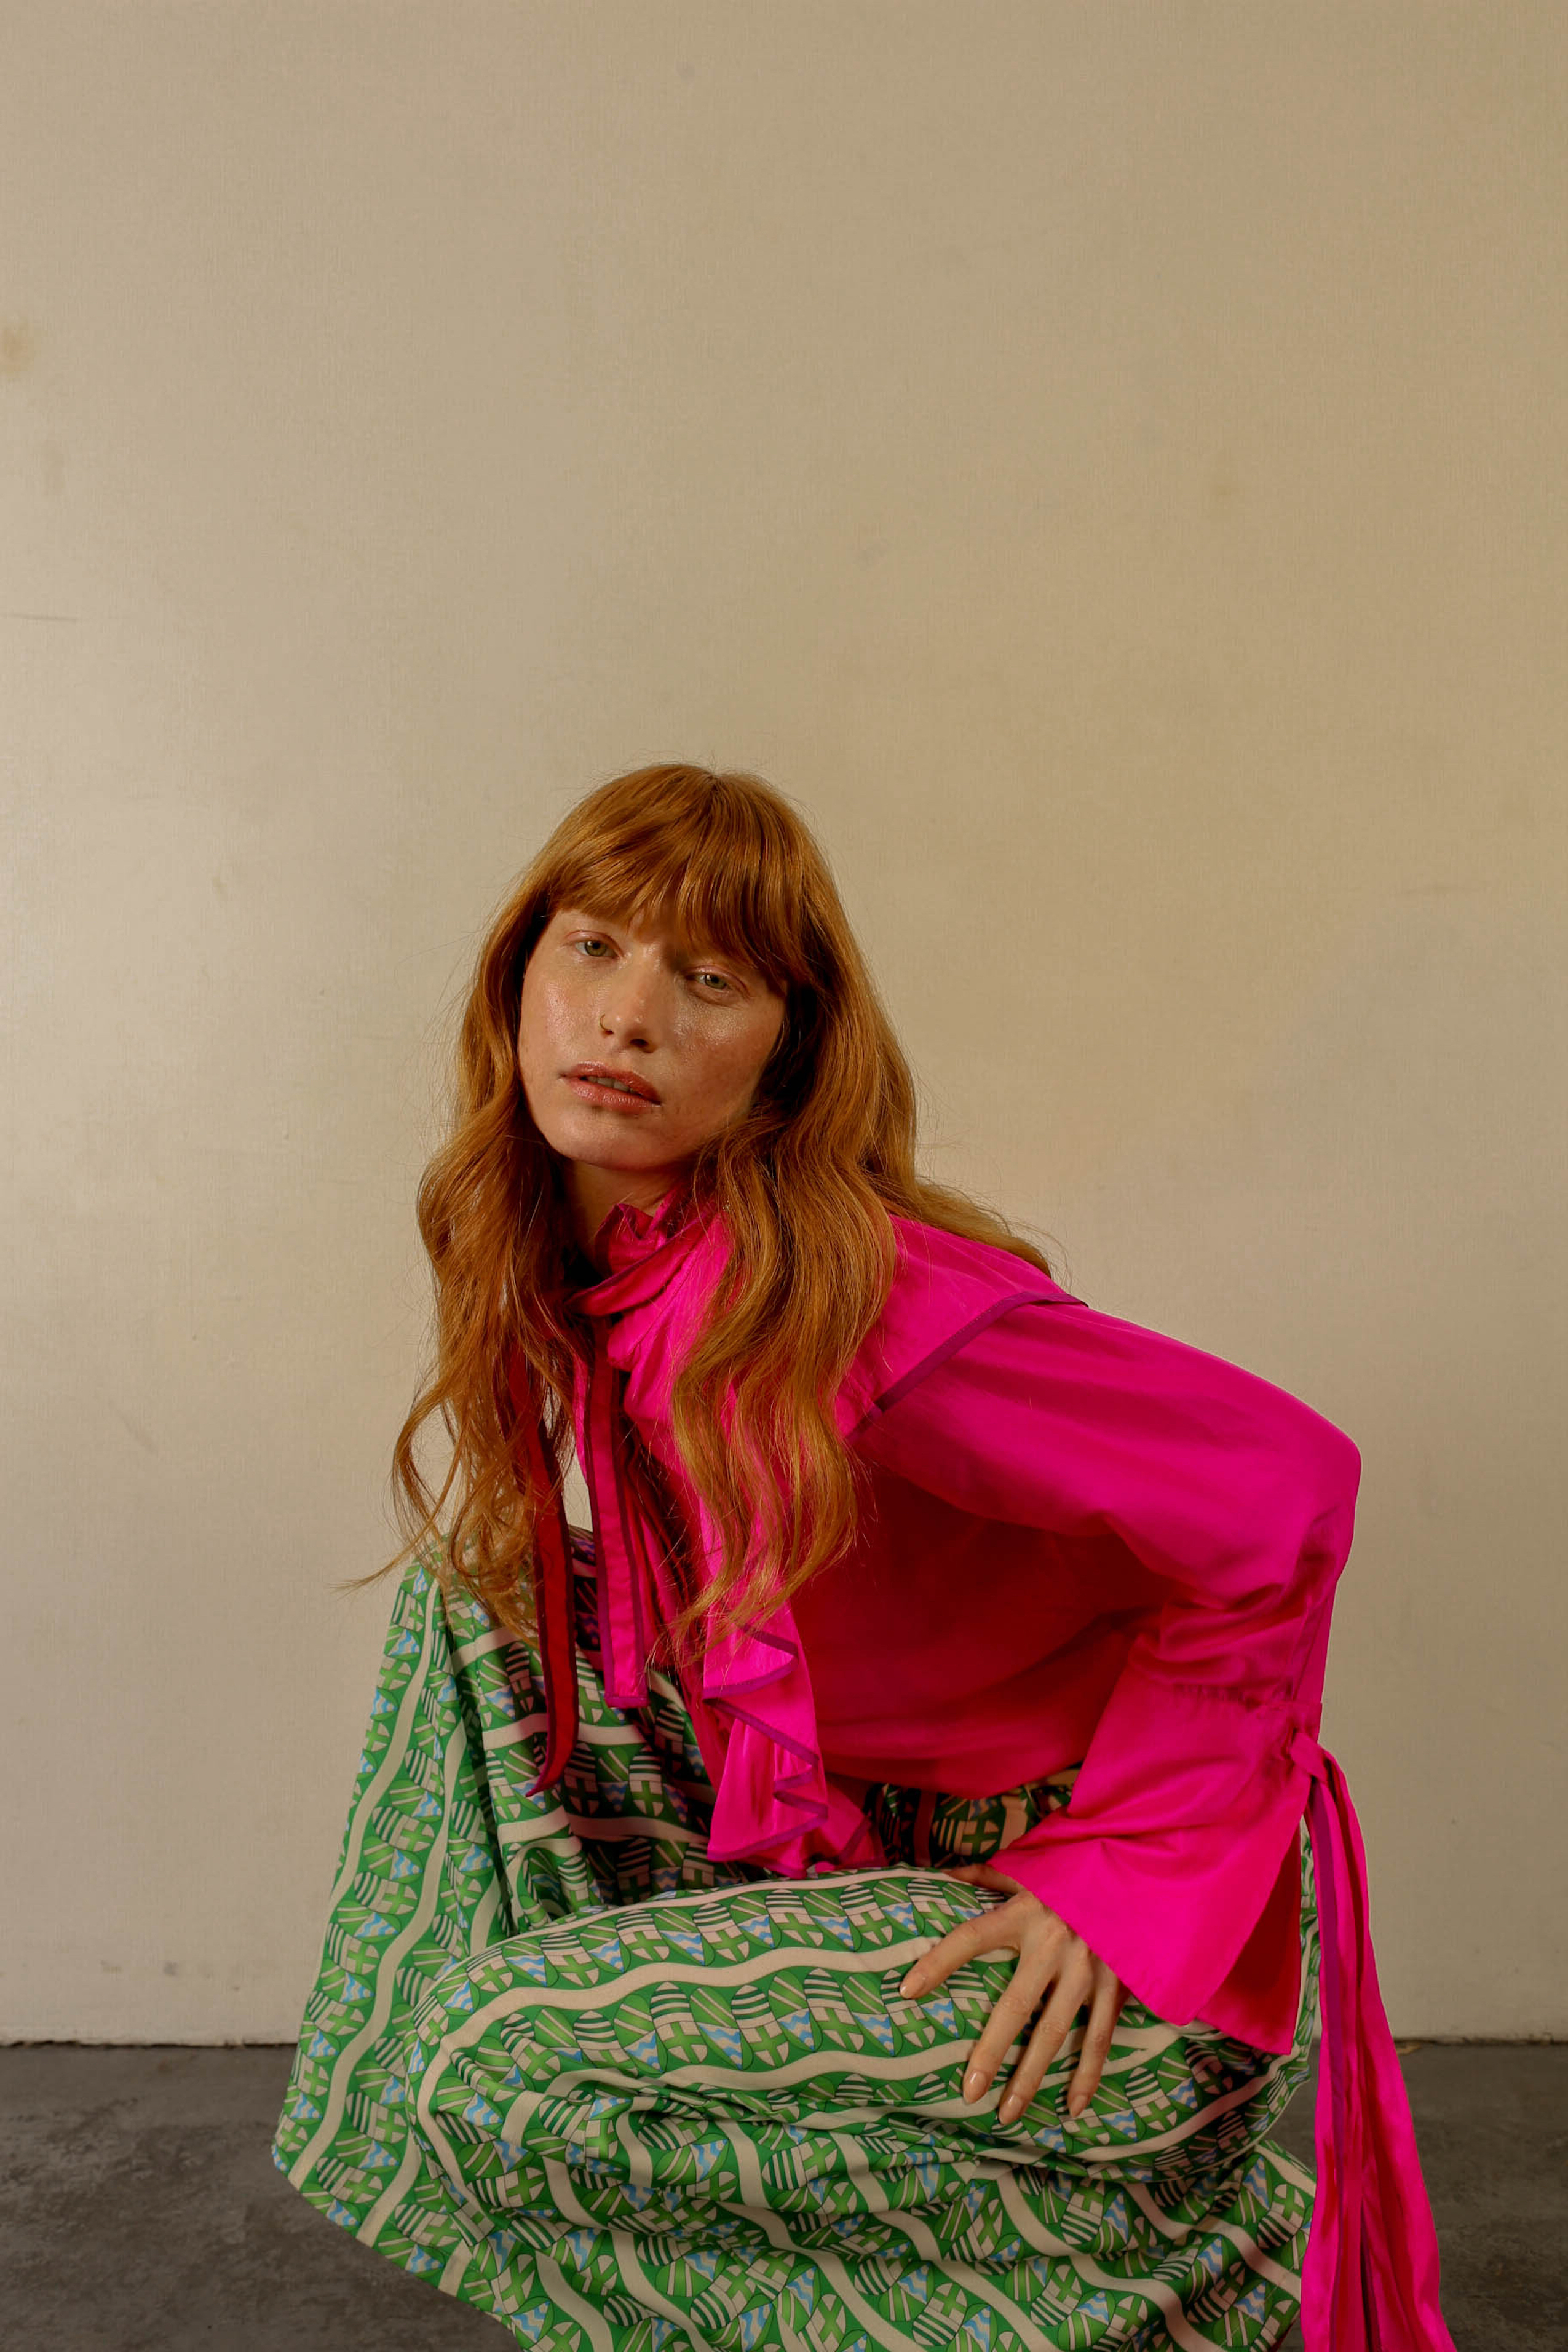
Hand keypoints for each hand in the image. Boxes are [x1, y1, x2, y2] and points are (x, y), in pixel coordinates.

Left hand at [897, 1861, 1128, 2123]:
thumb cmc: (1076, 1870)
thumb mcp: (1030, 1867)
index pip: (970, 1938)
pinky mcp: (1117, 1986)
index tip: (906, 1990)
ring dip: (1032, 2077)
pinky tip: (1072, 2107)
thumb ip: (987, 1876)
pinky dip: (1088, 2075)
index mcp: (1025, 1913)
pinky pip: (1099, 2038)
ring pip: (1055, 2032)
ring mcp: (1087, 1968)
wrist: (1141, 1870)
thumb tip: (944, 1876)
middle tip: (968, 2092)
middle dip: (990, 2052)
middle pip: (1015, 2006)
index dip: (938, 1962)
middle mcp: (1054, 1944)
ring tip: (1008, 2113)